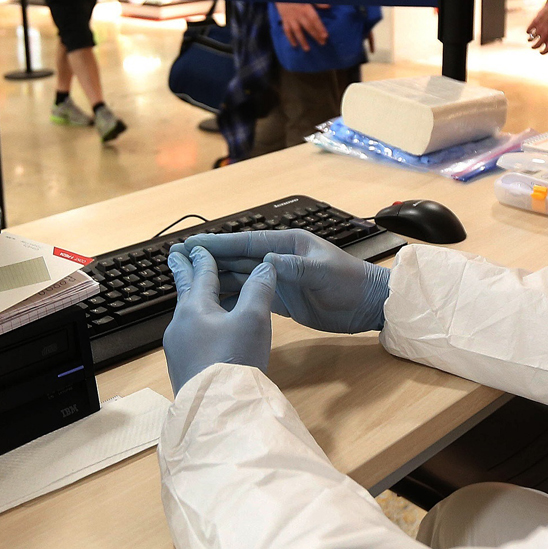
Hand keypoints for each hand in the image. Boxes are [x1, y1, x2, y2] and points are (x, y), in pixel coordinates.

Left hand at [163, 246, 276, 391]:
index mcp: (194, 308)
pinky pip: (189, 335)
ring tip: (196, 291)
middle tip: (174, 255)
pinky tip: (207, 331)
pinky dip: (198, 322)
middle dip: (184, 272)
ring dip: (193, 298)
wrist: (217, 410)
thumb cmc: (234, 360)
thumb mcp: (254, 319)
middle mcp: (179, 325)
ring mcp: (177, 348)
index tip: (196, 245)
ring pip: (187, 315)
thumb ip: (259, 289)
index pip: (201, 274)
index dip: (204, 258)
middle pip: (185, 291)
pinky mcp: (183, 367)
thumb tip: (266, 265)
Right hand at [181, 230, 390, 333]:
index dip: (219, 242)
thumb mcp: (323, 272)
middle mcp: (279, 258)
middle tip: (178, 256)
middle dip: (209, 256)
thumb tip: (265, 260)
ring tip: (188, 278)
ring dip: (216, 276)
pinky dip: (232, 296)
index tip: (193, 242)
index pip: (246, 242)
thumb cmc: (351, 283)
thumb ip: (294, 267)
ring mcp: (279, 278)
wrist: (368, 306)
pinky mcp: (281, 299)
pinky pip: (250, 294)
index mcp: (288, 244)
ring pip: (240, 276)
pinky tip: (213, 301)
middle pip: (237, 256)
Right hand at [275, 2, 328, 50]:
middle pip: (308, 27)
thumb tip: (329, 6)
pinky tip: (294, 45)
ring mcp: (291, 18)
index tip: (325, 36)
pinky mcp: (284, 20)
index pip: (314, 19)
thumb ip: (319, 2)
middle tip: (322, 43)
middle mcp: (298, 14)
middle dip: (315, 36)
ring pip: (297, 31)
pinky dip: (290, 38)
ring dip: (302, 40)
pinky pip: (287, 30)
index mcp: (306, 8)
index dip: (320, 27)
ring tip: (307, 49)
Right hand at [525, 0, 547, 53]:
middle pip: (536, 45)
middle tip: (533, 46)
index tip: (540, 52)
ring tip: (530, 39)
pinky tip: (529, 31)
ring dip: (530, 39)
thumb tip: (543, 41)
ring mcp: (540, 29)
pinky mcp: (535, 22)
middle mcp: (546, 34)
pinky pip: (528, 30)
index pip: (546, 49)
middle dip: (534, 47)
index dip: (543, 52)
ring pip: (531, 38)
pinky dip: (528, 31)